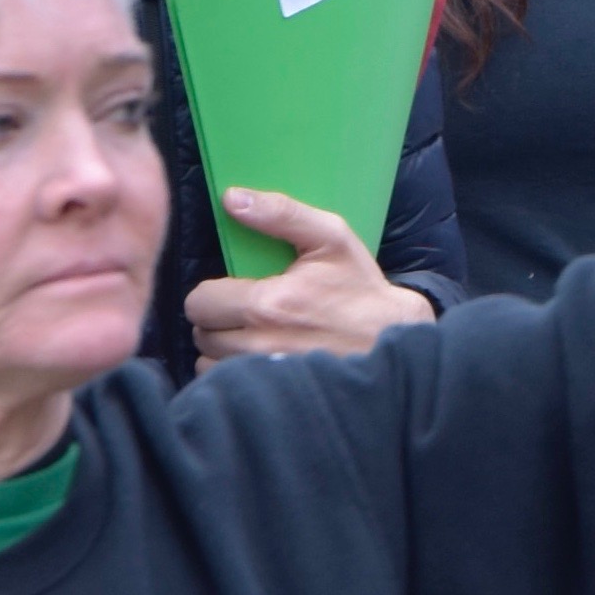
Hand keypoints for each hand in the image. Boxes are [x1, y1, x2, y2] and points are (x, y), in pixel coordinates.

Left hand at [185, 189, 434, 366]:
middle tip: (246, 313)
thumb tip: (232, 198)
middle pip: (201, 336)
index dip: (213, 294)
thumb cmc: (360, 289)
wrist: (395, 340)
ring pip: (210, 365)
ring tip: (252, 338)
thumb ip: (281, 213)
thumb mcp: (331, 237)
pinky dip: (235, 375)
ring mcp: (266, 377)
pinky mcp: (273, 396)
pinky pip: (229, 388)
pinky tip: (259, 360)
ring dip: (222, 352)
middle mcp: (260, 346)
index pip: (200, 302)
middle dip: (218, 321)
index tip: (235, 291)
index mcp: (268, 305)